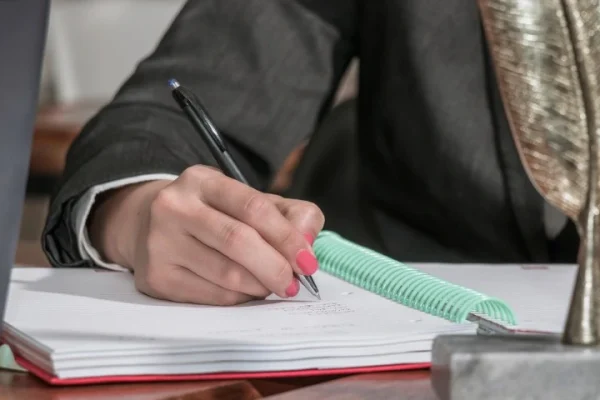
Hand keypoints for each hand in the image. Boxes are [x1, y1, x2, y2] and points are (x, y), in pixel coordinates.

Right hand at [89, 165, 324, 304]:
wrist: (146, 226)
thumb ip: (289, 214)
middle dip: (275, 267)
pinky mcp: (156, 277)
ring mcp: (159, 243)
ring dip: (259, 286)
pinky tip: (245, 291)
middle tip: (294, 283)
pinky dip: (239, 298)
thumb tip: (307, 242)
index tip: (307, 261)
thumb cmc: (210, 215)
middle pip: (237, 241)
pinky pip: (211, 296)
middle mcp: (174, 206)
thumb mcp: (248, 201)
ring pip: (226, 275)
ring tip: (271, 286)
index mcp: (202, 180)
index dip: (286, 237)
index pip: (253, 207)